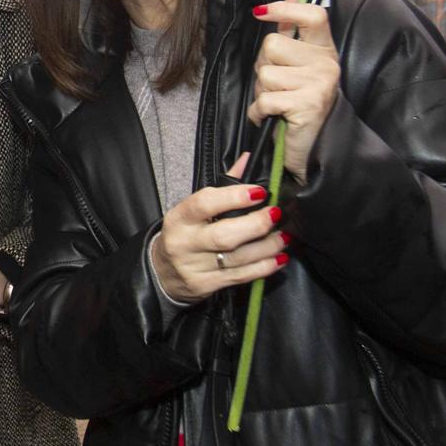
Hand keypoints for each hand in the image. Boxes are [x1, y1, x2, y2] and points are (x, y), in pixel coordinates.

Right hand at [150, 153, 288, 304]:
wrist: (162, 273)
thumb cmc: (185, 234)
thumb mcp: (193, 210)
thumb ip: (223, 186)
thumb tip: (248, 160)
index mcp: (180, 218)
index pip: (205, 203)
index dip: (235, 197)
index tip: (260, 192)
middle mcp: (185, 243)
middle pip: (224, 235)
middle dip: (256, 225)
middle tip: (276, 215)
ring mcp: (195, 267)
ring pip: (238, 258)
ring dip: (268, 247)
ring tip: (284, 237)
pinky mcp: (206, 285)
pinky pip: (241, 276)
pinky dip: (264, 267)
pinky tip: (279, 259)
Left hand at [245, 0, 340, 178]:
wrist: (315, 149)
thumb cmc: (301, 105)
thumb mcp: (300, 66)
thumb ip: (294, 32)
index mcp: (325, 50)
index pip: (313, 15)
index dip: (285, 9)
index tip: (261, 12)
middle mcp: (326, 64)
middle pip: (273, 44)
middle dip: (263, 65)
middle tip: (277, 86)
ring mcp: (319, 84)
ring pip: (265, 72)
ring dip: (261, 92)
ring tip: (278, 103)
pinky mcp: (308, 105)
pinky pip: (265, 99)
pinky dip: (260, 112)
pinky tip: (273, 118)